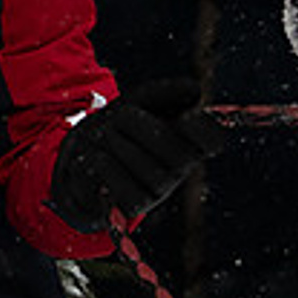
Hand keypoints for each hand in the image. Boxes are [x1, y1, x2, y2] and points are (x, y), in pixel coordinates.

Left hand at [47, 81, 224, 231]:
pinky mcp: (136, 207)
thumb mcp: (136, 101)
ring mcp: (160, 190)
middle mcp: (180, 168)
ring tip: (106, 137)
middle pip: (175, 150)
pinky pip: (125, 187)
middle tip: (120, 118)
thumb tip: (196, 90)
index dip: (207, 129)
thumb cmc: (117, 126)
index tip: (188, 117)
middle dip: (139, 126)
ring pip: (147, 168)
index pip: (215, 139)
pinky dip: (107, 167)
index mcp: (188, 139)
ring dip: (117, 143)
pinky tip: (100, 159)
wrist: (82, 154)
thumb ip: (161, 92)